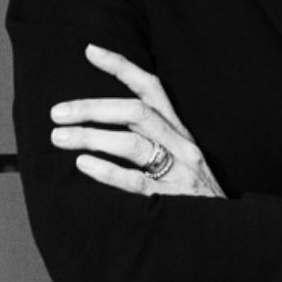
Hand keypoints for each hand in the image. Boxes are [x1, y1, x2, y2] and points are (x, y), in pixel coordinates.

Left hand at [50, 44, 225, 198]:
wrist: (225, 231)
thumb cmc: (194, 192)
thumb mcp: (178, 155)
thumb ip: (151, 138)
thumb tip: (104, 121)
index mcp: (178, 129)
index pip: (150, 87)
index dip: (121, 66)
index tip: (90, 50)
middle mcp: (180, 143)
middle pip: (136, 111)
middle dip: (93, 107)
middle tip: (57, 112)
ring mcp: (178, 170)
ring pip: (133, 143)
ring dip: (92, 137)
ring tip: (60, 138)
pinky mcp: (172, 199)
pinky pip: (136, 181)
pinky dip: (107, 171)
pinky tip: (84, 166)